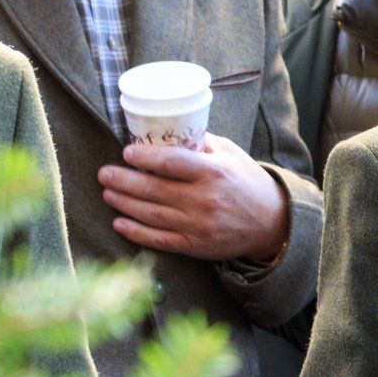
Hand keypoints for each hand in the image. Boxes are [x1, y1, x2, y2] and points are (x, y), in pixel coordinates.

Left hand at [100, 134, 290, 262]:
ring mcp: (199, 225)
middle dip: (122, 180)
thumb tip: (168, 131)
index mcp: (214, 173)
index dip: (143, 157)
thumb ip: (202, 145)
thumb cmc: (249, 184)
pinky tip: (119, 223)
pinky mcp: (196, 245)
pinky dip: (136, 232)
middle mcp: (205, 200)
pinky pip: (159, 239)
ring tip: (107, 192)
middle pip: (153, 189)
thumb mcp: (233, 156)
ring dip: (123, 203)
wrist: (273, 223)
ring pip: (151, 214)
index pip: (170, 163)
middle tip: (104, 173)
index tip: (127, 153)